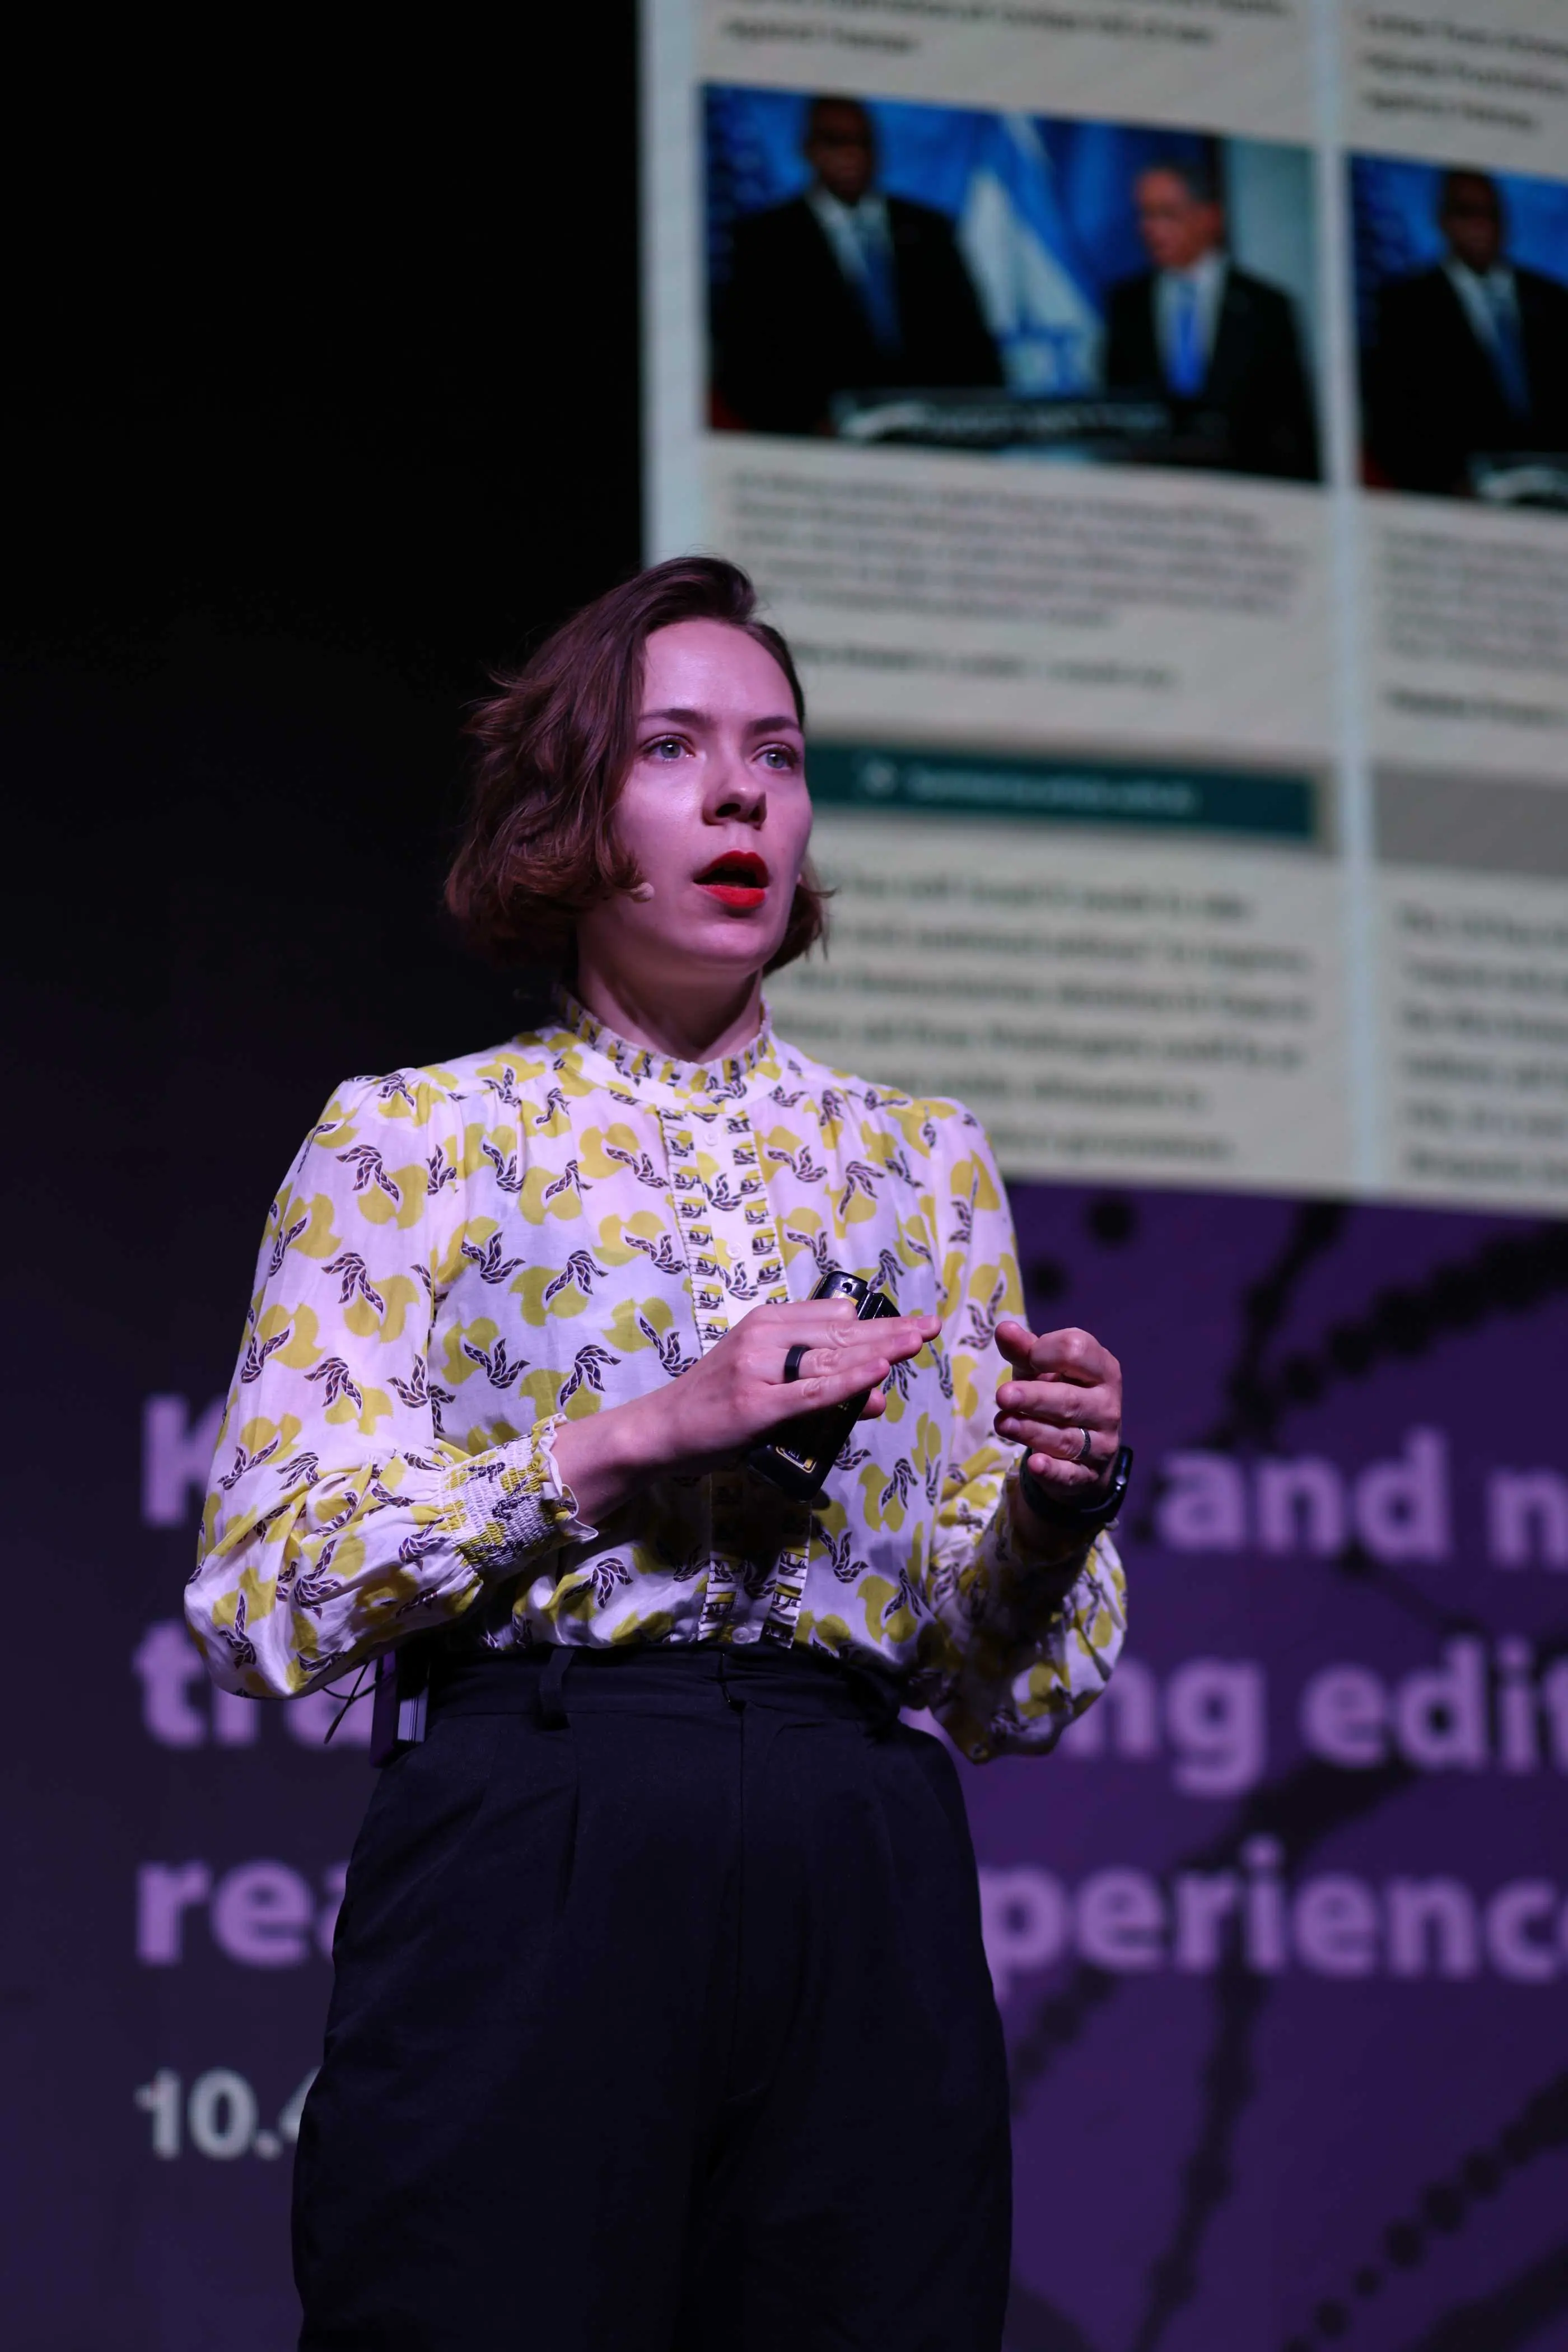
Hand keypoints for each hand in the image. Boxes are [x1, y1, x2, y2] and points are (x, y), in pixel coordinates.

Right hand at [555, 1299, 940, 1517]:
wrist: (660, 1431)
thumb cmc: (715, 1409)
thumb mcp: (767, 1386)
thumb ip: (820, 1385)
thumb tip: (880, 1390)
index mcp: (763, 1324)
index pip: (830, 1318)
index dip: (875, 1322)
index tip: (911, 1323)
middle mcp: (762, 1339)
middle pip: (838, 1333)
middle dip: (888, 1331)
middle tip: (930, 1326)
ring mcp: (758, 1370)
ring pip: (830, 1358)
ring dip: (879, 1349)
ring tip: (917, 1342)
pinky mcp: (757, 1404)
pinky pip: (813, 1391)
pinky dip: (849, 1381)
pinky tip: (879, 1372)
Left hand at [993, 1320, 1122, 1510]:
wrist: (1084, 1448)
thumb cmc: (1059, 1393)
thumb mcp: (1041, 1370)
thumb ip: (1024, 1350)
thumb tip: (1003, 1329)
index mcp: (1102, 1369)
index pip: (1078, 1352)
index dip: (1047, 1351)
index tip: (1027, 1357)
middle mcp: (1108, 1406)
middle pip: (1070, 1400)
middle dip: (1035, 1397)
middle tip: (1002, 1396)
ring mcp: (1102, 1443)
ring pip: (1066, 1438)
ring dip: (1032, 1431)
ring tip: (1002, 1423)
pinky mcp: (1088, 1475)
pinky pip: (1070, 1474)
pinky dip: (1053, 1470)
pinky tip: (1034, 1464)